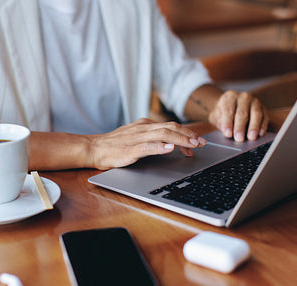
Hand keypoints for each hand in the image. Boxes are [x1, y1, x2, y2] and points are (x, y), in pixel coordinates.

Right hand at [89, 118, 205, 169]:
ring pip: (163, 135)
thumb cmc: (114, 145)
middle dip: (189, 135)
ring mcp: (136, 138)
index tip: (199, 140)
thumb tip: (172, 141)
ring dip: (180, 140)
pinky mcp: (130, 150)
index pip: (171, 126)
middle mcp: (143, 128)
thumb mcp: (135, 136)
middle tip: (202, 143)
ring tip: (192, 145)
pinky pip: (147, 147)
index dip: (187, 133)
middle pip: (171, 128)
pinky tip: (170, 148)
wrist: (94, 148)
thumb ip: (152, 137)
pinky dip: (160, 147)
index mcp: (145, 125)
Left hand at [208, 91, 268, 141]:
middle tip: (239, 139)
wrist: (231, 107)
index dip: (227, 123)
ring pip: (256, 114)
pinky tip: (260, 134)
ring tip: (251, 138)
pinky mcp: (263, 108)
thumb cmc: (222, 114)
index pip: (228, 110)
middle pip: (242, 112)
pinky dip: (263, 126)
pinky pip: (265, 117)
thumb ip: (219, 123)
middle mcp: (243, 97)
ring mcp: (255, 102)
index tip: (228, 134)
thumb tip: (227, 133)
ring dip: (254, 127)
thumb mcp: (216, 116)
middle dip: (240, 127)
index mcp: (229, 97)